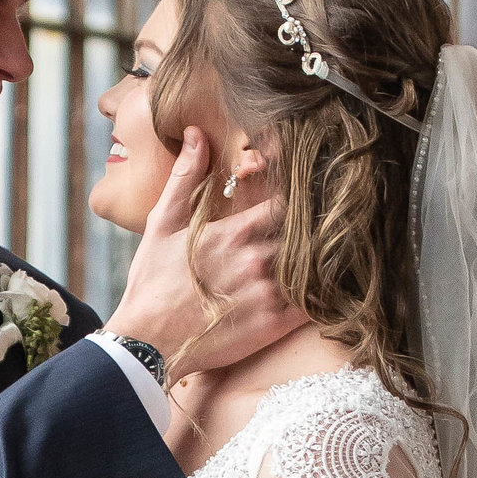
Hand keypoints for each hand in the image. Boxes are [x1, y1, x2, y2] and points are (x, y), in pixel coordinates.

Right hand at [104, 134, 305, 386]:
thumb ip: (185, 178)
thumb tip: (196, 134)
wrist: (146, 343)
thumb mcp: (162, 224)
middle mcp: (256, 259)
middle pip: (305, 233)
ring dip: (320, 260)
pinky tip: (326, 290)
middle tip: (325, 225)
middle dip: (312, 229)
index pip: (286, 202)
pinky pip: (314, 305)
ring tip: (330, 255)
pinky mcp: (273, 325)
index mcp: (234, 232)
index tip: (304, 197)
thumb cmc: (151, 283)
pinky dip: (323, 295)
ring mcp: (267, 293)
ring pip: (314, 266)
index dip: (298, 198)